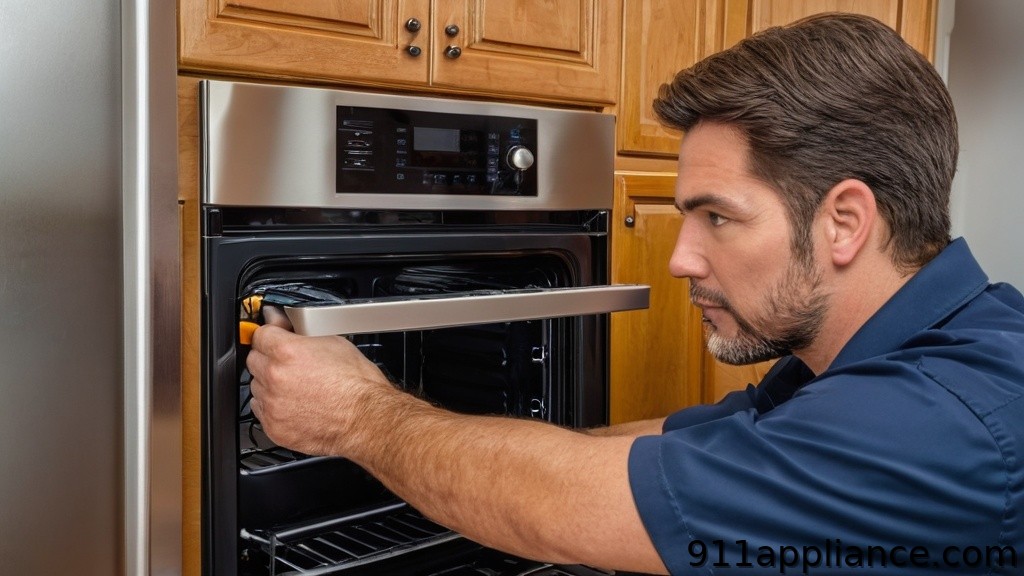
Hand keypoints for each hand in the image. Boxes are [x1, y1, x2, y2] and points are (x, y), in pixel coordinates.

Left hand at [246, 306, 393, 456]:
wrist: (366, 419)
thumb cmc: (357, 385)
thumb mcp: (335, 343)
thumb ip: (303, 334)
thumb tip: (290, 330)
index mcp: (287, 351)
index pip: (260, 335)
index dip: (271, 333)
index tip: (274, 334)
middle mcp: (275, 377)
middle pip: (254, 360)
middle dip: (269, 358)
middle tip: (288, 362)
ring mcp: (272, 404)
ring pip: (256, 386)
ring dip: (270, 383)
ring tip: (295, 387)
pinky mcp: (274, 426)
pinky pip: (261, 411)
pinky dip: (272, 406)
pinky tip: (293, 403)